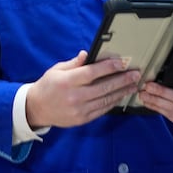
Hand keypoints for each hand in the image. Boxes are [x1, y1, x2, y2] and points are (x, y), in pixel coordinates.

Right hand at [25, 50, 140, 127]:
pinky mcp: (82, 119)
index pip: (92, 73)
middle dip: (122, 80)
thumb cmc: (47, 85)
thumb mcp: (57, 70)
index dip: (108, 67)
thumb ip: (74, 63)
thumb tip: (88, 54)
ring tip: (133, 85)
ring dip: (122, 92)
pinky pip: (102, 110)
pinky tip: (121, 95)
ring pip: (105, 100)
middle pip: (103, 87)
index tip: (122, 63)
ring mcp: (79, 109)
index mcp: (67, 81)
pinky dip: (113, 102)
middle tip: (135, 74)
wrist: (37, 108)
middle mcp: (74, 96)